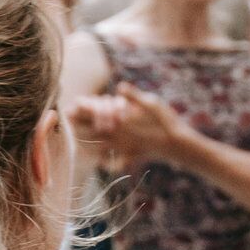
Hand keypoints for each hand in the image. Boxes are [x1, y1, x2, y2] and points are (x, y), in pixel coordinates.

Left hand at [68, 84, 194, 169]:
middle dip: (79, 123)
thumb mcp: (151, 102)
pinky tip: (98, 156)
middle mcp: (118, 136)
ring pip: (96, 146)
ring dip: (86, 139)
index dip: (82, 109)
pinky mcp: (128, 157)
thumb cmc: (165, 121)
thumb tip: (119, 87)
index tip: (75, 105)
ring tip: (79, 134)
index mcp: (120, 120)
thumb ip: (134, 96)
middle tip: (72, 118)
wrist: (177, 144)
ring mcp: (122, 148)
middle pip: (90, 131)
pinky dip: (101, 159)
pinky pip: (109, 161)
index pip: (95, 114)